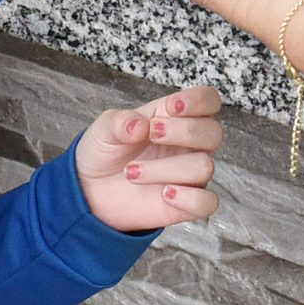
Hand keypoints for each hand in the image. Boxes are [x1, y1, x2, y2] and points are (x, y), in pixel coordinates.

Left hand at [75, 86, 223, 231]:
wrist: (90, 188)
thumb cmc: (106, 152)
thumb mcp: (104, 129)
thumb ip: (120, 121)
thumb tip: (140, 125)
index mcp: (174, 118)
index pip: (207, 101)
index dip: (199, 101)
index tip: (173, 106)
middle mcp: (188, 145)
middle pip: (213, 132)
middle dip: (184, 131)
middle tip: (152, 134)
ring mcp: (189, 175)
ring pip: (204, 167)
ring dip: (165, 168)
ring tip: (131, 172)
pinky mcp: (186, 204)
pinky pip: (207, 202)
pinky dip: (188, 198)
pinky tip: (164, 193)